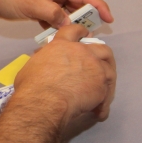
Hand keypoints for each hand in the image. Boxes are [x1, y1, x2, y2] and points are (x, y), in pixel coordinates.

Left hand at [0, 0, 112, 30]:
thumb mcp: (34, 5)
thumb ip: (54, 14)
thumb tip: (69, 24)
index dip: (98, 6)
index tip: (109, 18)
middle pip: (78, 4)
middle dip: (87, 17)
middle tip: (93, 32)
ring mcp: (48, 1)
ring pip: (67, 13)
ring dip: (72, 24)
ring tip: (78, 37)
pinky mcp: (41, 9)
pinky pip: (55, 19)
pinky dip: (58, 27)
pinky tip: (57, 37)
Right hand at [13, 24, 116, 140]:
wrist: (45, 101)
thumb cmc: (32, 85)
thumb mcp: (33, 65)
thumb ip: (44, 60)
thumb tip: (44, 62)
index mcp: (62, 45)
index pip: (74, 31)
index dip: (81, 32)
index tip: (85, 35)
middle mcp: (82, 52)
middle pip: (101, 48)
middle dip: (102, 55)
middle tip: (101, 64)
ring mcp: (94, 67)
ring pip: (109, 69)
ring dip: (107, 80)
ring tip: (104, 92)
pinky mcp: (101, 85)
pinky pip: (108, 92)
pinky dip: (105, 102)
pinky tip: (99, 111)